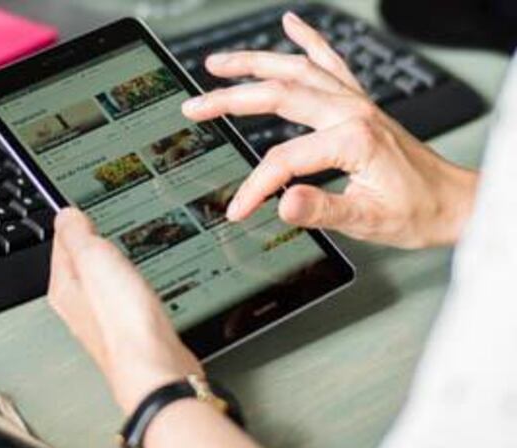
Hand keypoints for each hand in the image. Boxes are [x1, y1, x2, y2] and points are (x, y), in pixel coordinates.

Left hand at [48, 208, 202, 412]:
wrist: (154, 368)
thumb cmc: (122, 322)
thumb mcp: (94, 260)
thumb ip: (78, 234)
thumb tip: (65, 215)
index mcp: (64, 288)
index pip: (59, 245)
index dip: (70, 223)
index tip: (77, 211)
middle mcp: (79, 308)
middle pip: (79, 267)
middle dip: (88, 246)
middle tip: (95, 227)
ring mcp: (104, 322)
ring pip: (101, 285)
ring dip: (107, 267)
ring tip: (114, 252)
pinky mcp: (129, 332)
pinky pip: (122, 300)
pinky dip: (126, 286)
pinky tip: (135, 286)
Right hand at [182, 11, 477, 248]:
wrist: (452, 202)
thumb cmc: (416, 211)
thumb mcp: (368, 221)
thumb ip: (322, 210)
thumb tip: (282, 202)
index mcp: (352, 138)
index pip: (284, 160)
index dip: (255, 185)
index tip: (238, 207)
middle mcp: (352, 111)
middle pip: (279, 94)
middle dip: (231, 97)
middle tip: (196, 103)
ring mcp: (356, 102)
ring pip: (297, 70)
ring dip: (255, 63)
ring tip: (219, 62)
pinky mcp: (360, 103)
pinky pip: (331, 62)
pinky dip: (309, 41)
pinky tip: (292, 25)